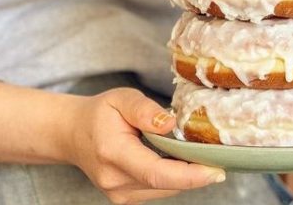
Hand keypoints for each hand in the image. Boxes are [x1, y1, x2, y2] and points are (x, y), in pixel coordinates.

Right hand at [66, 88, 225, 204]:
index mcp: (113, 153)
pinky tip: (180, 161)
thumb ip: (144, 109)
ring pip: (166, 190)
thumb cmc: (99, 113)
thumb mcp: (121, 98)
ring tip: (200, 155)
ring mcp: (119, 194)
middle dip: (197, 174)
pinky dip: (175, 177)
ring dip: (187, 176)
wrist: (73, 134)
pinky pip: (159, 190)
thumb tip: (170, 123)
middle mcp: (115, 181)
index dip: (190, 175)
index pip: (157, 173)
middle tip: (219, 157)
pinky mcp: (125, 197)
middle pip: (166, 185)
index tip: (217, 170)